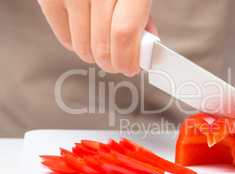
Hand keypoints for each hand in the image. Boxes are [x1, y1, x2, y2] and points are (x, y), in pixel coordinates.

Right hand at [37, 0, 156, 75]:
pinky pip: (62, 34)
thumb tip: (142, 47)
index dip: (127, 58)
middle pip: (102, 43)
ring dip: (93, 55)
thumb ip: (140, 15)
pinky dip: (73, 43)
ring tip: (100, 49)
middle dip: (111, 62)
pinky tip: (82, 39)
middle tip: (116, 63)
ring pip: (82, 44)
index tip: (130, 67)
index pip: (124, 33)